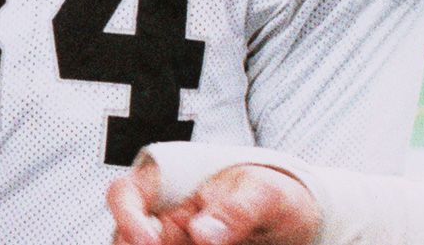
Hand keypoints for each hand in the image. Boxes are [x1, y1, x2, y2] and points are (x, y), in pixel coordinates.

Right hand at [108, 159, 320, 244]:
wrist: (298, 221)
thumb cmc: (276, 194)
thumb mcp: (267, 194)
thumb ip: (236, 209)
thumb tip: (203, 232)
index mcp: (170, 184)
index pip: (125, 194)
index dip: (127, 217)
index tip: (148, 241)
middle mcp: (164, 217)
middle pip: (125, 238)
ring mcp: (175, 242)